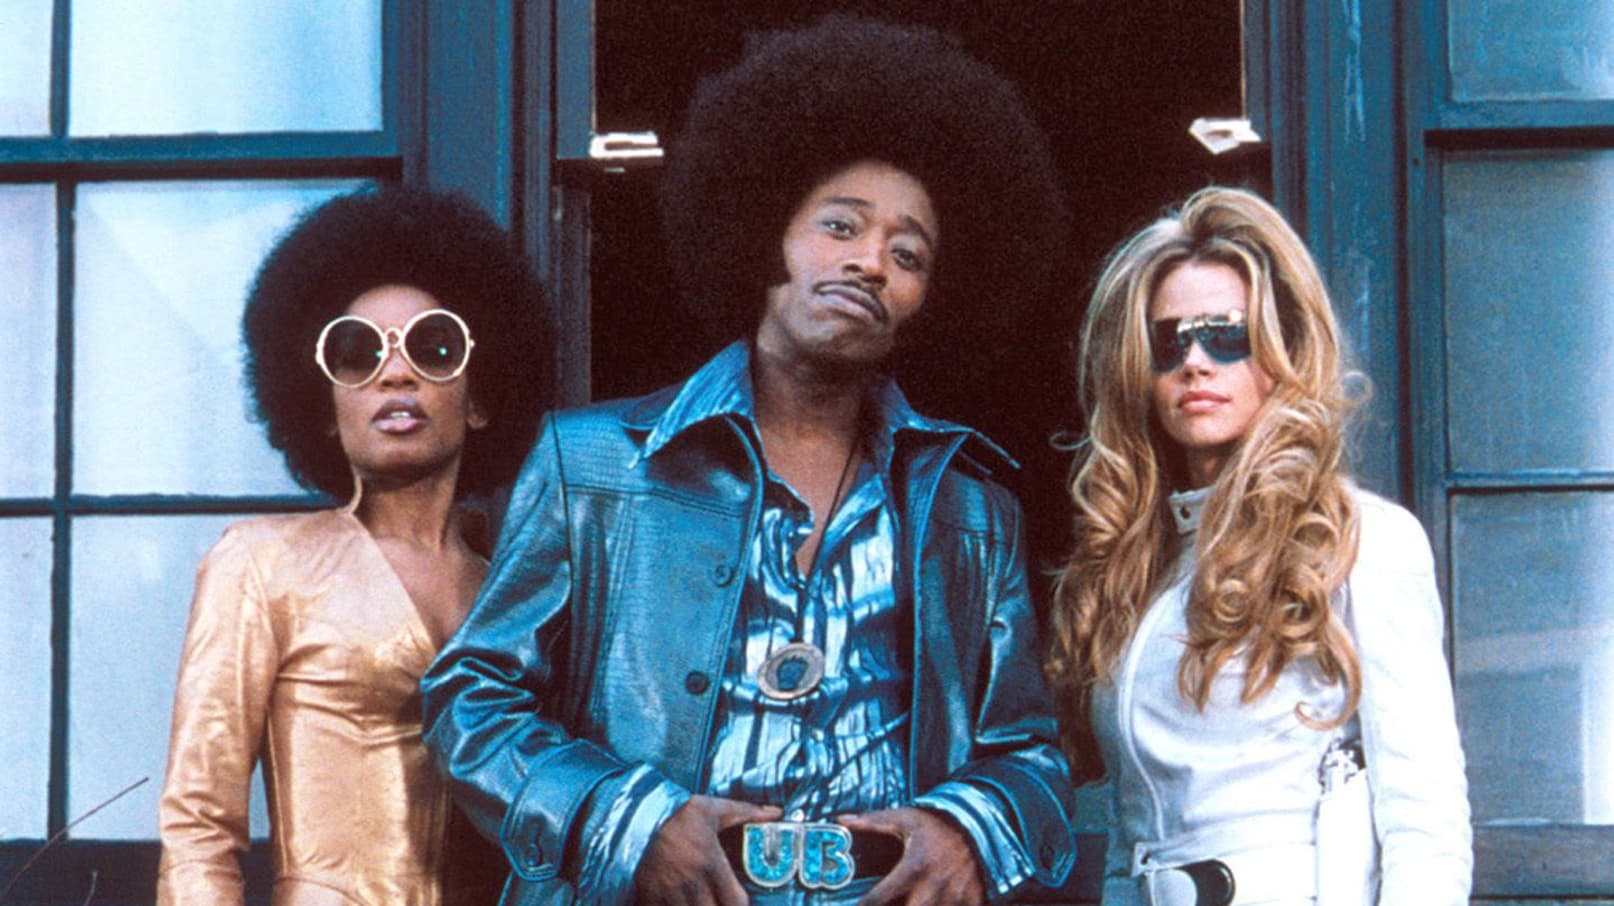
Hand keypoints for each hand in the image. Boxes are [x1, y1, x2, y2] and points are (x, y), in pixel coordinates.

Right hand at [633, 795, 781, 905]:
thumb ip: (747, 812)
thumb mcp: (714, 808)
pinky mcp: (650, 898)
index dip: (740, 904)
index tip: (739, 899)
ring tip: (704, 900)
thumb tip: (776, 813)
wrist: (636, 820)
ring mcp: (670, 894)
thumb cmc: (681, 816)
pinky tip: (684, 901)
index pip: (737, 903)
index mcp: (711, 864)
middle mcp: (692, 883)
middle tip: (721, 898)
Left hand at [840, 807, 985, 905]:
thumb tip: (841, 820)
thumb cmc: (936, 824)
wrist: (981, 826)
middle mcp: (932, 889)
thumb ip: (872, 822)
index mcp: (913, 868)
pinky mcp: (972, 903)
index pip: (876, 900)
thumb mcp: (905, 819)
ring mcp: (954, 900)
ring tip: (907, 901)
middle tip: (885, 903)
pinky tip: (933, 902)